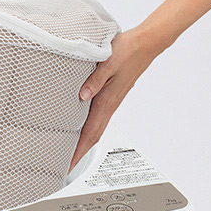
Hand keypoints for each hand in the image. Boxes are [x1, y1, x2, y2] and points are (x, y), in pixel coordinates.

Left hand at [69, 26, 167, 170]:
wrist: (145, 44)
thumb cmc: (127, 51)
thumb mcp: (107, 62)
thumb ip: (94, 80)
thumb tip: (82, 96)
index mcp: (107, 101)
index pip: (90, 133)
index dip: (78, 151)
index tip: (68, 165)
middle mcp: (109, 106)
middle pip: (93, 137)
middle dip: (79, 154)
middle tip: (65, 167)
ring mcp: (111, 103)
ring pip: (96, 129)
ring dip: (84, 144)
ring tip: (71, 153)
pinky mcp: (112, 97)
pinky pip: (99, 120)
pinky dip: (90, 130)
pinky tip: (82, 131)